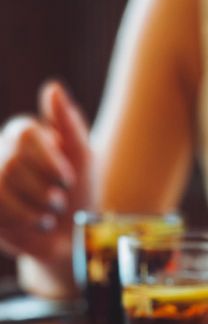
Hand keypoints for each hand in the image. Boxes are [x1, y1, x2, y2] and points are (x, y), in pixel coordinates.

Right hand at [0, 81, 90, 260]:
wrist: (74, 236)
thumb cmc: (80, 192)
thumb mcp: (83, 158)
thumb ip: (69, 123)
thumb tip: (53, 87)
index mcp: (25, 134)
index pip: (25, 134)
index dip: (48, 161)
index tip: (68, 180)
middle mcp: (3, 152)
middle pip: (13, 163)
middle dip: (43, 189)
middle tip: (61, 201)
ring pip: (1, 184)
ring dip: (35, 205)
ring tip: (52, 213)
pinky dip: (23, 218)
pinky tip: (39, 222)